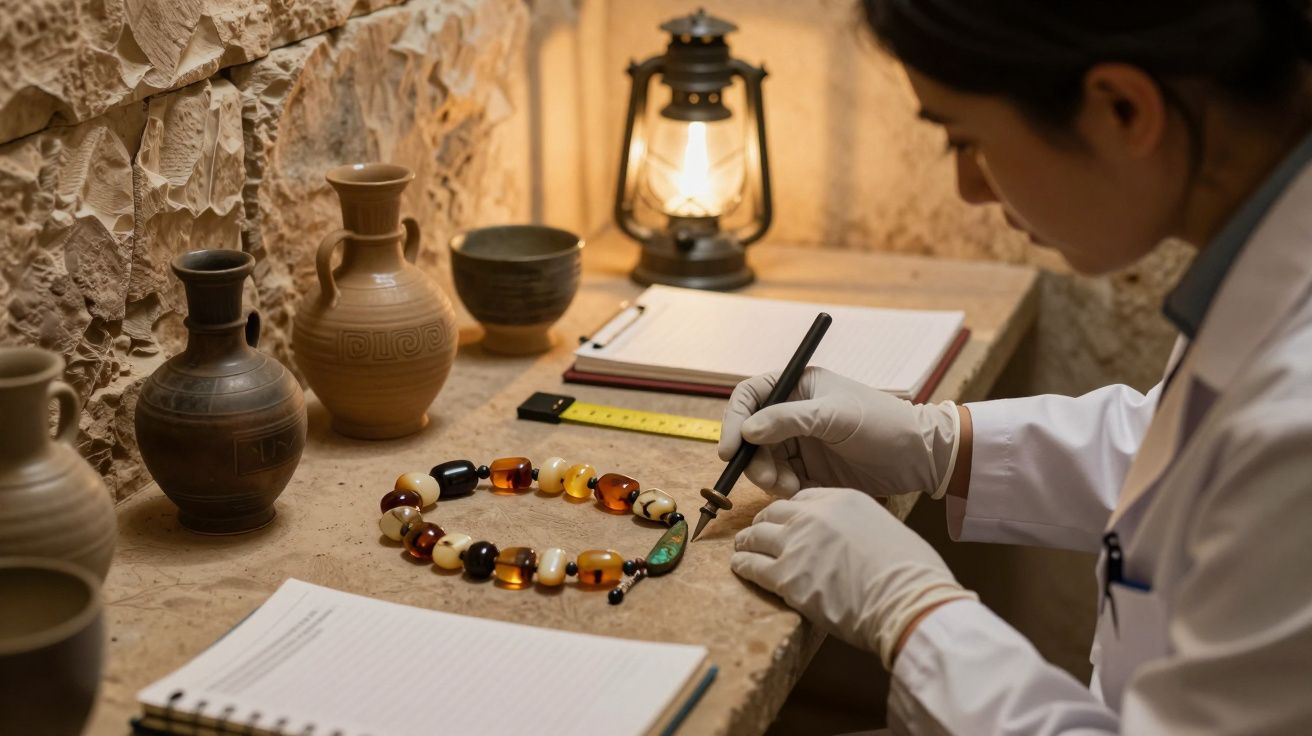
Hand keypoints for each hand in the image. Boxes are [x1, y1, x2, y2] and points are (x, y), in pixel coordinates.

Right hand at [718, 367, 960, 498]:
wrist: (919, 456)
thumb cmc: (882, 422)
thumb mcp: (834, 416)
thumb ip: (788, 420)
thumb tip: (747, 430)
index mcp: (798, 386)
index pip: (751, 397)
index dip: (734, 420)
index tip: (729, 449)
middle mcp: (794, 412)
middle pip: (752, 434)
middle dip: (754, 458)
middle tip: (767, 478)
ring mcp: (802, 441)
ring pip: (764, 460)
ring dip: (769, 476)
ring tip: (789, 487)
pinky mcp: (811, 468)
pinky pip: (782, 479)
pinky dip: (784, 488)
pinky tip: (801, 491)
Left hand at [731, 487, 975, 666]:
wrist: (906, 600)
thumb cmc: (910, 573)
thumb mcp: (886, 529)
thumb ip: (859, 526)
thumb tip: (848, 541)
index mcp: (842, 499)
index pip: (803, 497)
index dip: (792, 511)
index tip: (788, 521)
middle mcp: (814, 516)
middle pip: (775, 511)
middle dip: (765, 522)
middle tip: (759, 533)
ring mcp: (796, 544)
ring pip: (757, 535)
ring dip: (747, 541)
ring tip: (743, 548)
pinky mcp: (786, 576)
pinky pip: (752, 564)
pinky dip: (742, 564)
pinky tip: (739, 566)